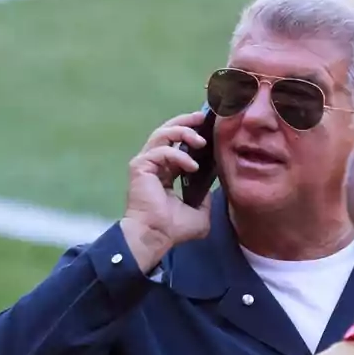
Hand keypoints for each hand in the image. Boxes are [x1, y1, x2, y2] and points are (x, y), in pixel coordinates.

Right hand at [120, 110, 213, 272]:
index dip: (192, 132)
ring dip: (183, 132)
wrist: (156, 236)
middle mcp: (155, 164)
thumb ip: (206, 198)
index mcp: (166, 172)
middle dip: (186, 121)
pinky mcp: (140, 166)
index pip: (178, 144)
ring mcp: (146, 163)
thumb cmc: (174, 229)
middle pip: (168, 130)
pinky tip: (192, 166)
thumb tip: (213, 187)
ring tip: (201, 140)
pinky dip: (178, 155)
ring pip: (163, 133)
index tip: (209, 127)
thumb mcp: (200, 212)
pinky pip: (161, 151)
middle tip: (203, 118)